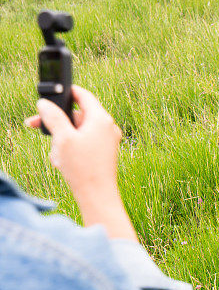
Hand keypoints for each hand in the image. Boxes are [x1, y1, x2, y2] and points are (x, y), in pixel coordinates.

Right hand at [25, 86, 136, 240]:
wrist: (98, 197)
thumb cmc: (83, 168)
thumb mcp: (63, 139)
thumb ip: (53, 117)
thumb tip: (45, 104)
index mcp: (101, 119)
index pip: (83, 95)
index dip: (66, 93)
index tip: (52, 96)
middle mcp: (107, 128)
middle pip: (77, 116)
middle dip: (59, 124)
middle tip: (40, 127)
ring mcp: (107, 141)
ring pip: (78, 132)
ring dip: (63, 141)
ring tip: (58, 156)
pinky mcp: (104, 154)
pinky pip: (84, 145)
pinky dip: (72, 150)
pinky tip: (64, 163)